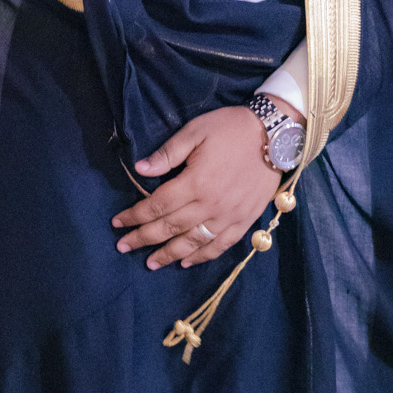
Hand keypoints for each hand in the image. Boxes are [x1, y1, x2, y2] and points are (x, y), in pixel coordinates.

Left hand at [111, 102, 285, 269]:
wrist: (275, 135)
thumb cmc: (231, 128)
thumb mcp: (195, 132)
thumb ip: (167, 153)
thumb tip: (140, 170)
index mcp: (195, 182)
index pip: (157, 205)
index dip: (135, 216)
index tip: (117, 222)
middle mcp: (210, 205)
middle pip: (170, 227)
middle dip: (143, 238)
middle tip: (123, 246)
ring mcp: (229, 216)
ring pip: (193, 242)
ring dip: (169, 254)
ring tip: (150, 263)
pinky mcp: (245, 220)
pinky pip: (220, 245)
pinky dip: (202, 256)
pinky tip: (187, 262)